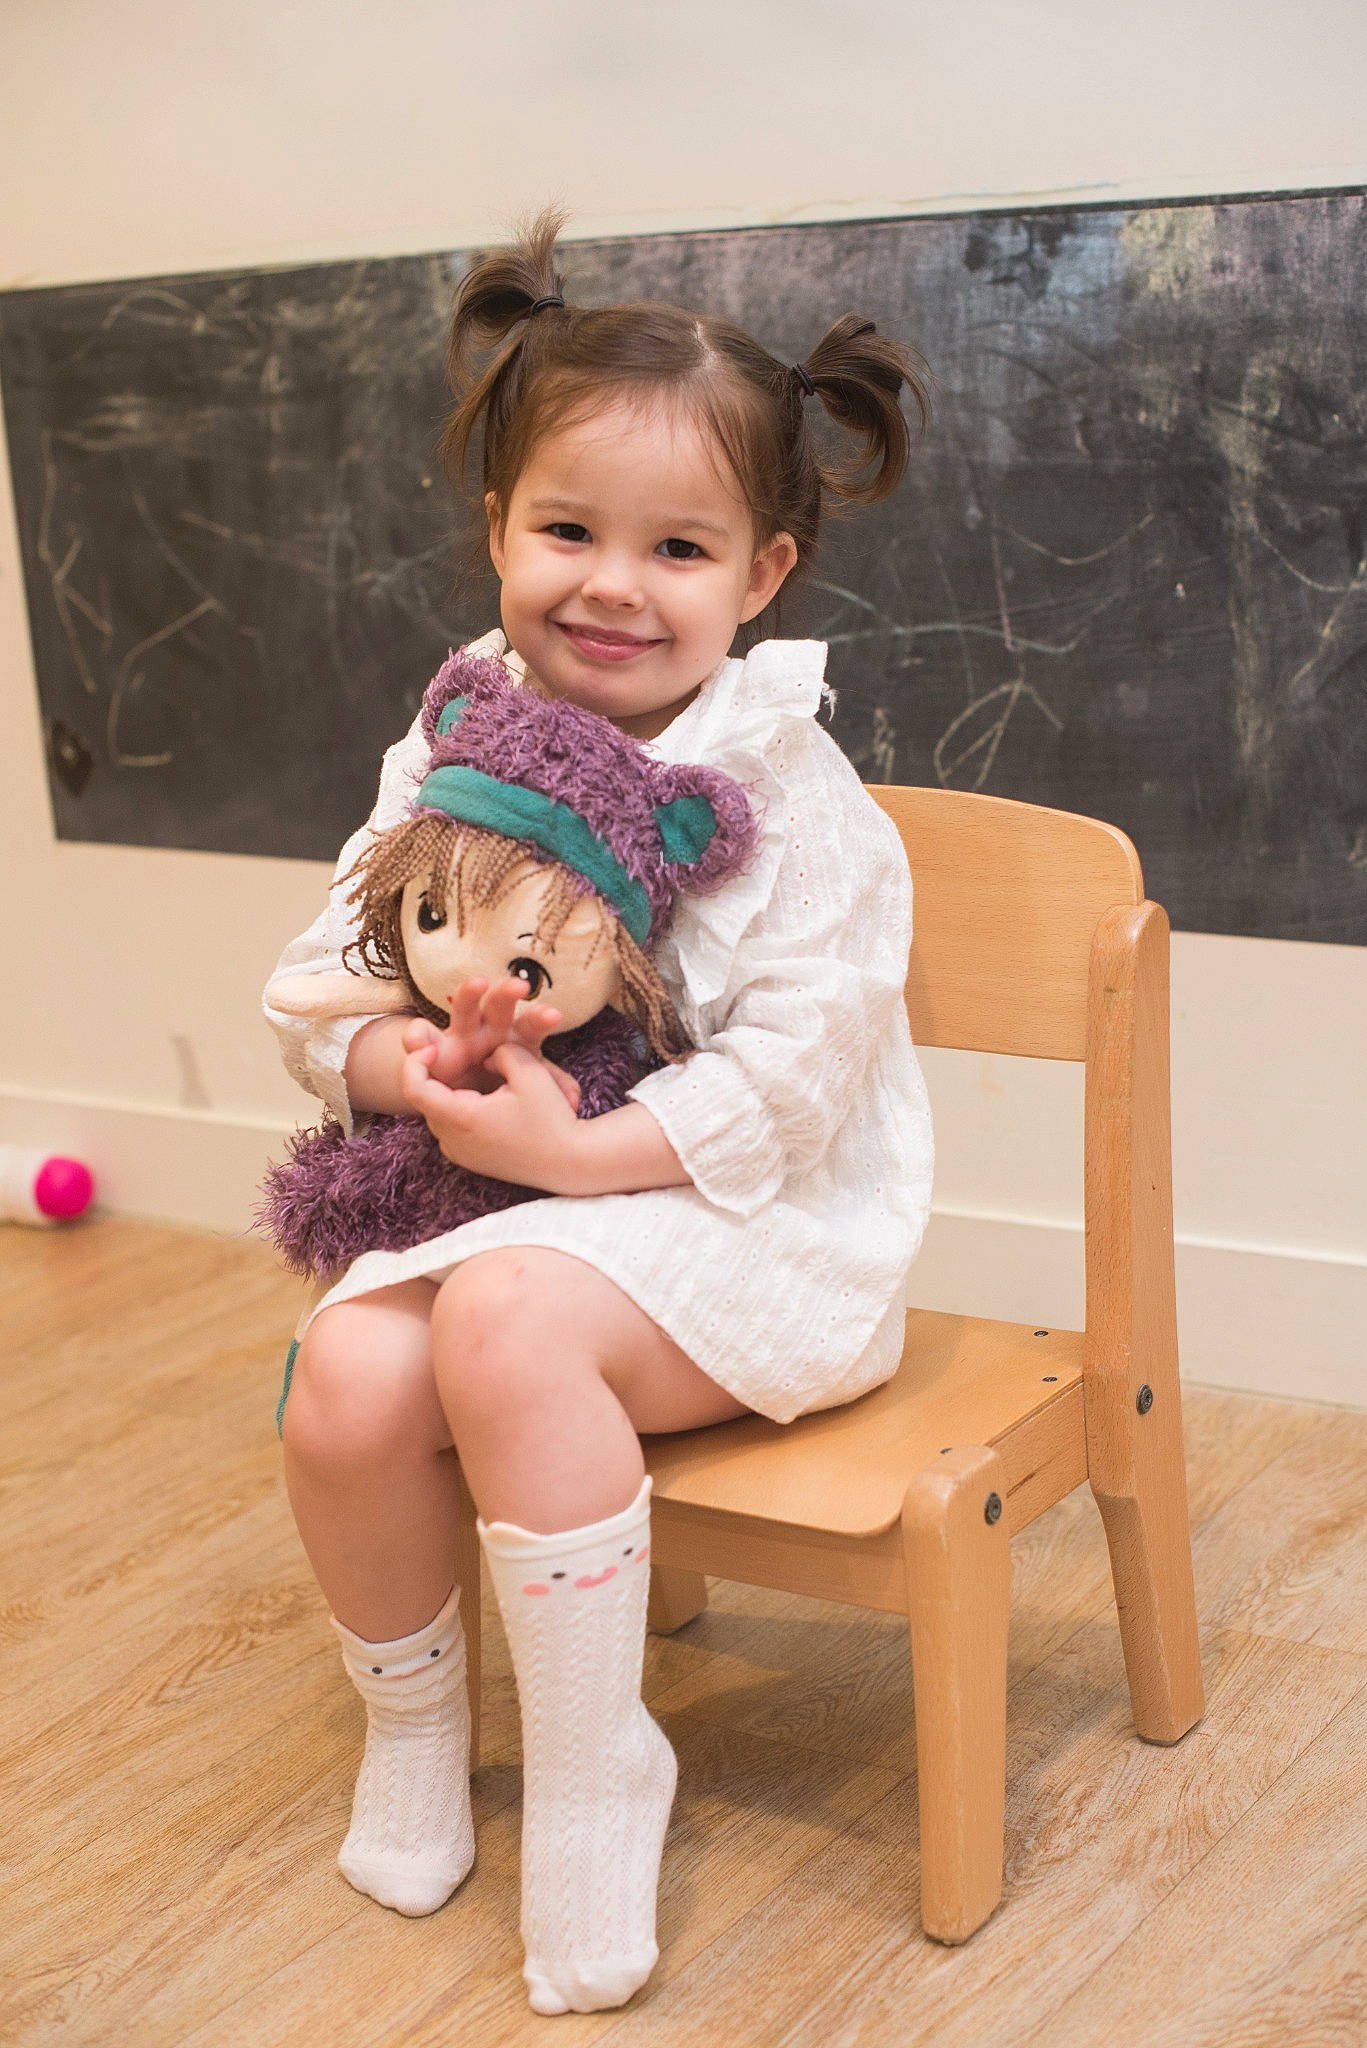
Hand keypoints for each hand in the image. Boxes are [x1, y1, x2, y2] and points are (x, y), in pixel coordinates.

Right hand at [401, 977, 579, 1108]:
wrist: (463, 1092)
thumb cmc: (503, 1082)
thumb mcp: (528, 1084)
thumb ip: (548, 1085)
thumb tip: (573, 1100)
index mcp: (516, 1037)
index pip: (531, 1024)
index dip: (541, 1019)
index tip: (554, 1016)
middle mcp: (489, 1028)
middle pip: (499, 1005)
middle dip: (507, 994)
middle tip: (519, 986)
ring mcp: (460, 1033)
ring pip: (463, 1008)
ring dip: (468, 996)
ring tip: (476, 985)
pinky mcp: (432, 1046)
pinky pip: (420, 1037)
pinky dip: (417, 1037)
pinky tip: (415, 1043)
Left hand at [401, 1040, 586, 1189]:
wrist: (570, 1163)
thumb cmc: (552, 1118)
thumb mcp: (530, 1071)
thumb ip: (502, 1051)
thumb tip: (487, 1057)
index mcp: (461, 1117)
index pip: (414, 1087)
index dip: (415, 1061)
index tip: (432, 1048)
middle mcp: (453, 1141)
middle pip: (428, 1099)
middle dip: (441, 1074)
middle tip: (469, 1059)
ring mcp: (460, 1155)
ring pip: (440, 1113)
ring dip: (453, 1092)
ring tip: (486, 1080)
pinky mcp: (470, 1162)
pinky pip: (453, 1129)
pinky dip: (463, 1111)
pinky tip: (491, 1103)